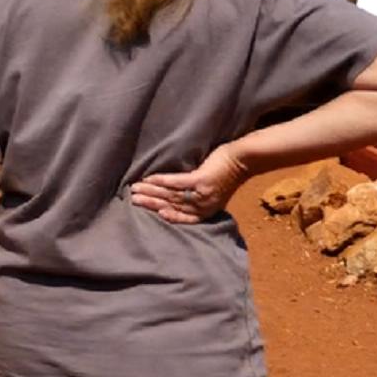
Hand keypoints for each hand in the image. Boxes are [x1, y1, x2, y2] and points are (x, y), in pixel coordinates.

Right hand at [131, 145, 249, 224]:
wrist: (243, 159)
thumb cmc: (227, 173)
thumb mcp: (214, 192)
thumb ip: (198, 197)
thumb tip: (178, 197)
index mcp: (207, 211)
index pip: (182, 216)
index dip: (166, 215)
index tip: (151, 212)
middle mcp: (203, 205)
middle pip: (171, 205)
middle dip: (150, 203)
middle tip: (133, 199)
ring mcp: (202, 193)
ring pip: (171, 194)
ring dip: (151, 191)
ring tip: (135, 188)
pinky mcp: (200, 179)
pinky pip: (175, 182)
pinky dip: (160, 181)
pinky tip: (149, 179)